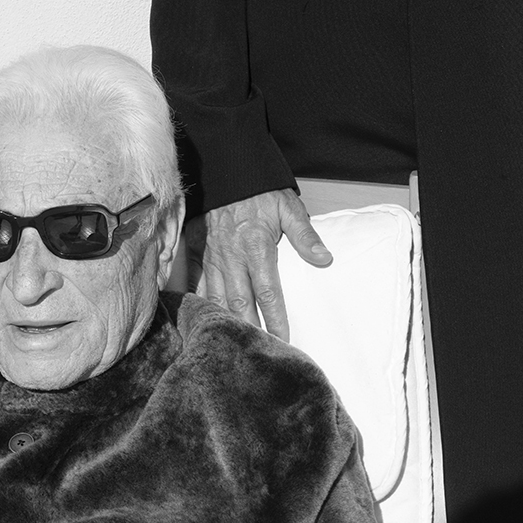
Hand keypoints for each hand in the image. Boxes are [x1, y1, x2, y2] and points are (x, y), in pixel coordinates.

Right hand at [185, 189, 332, 341]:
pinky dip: (200, 304)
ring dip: (224, 322)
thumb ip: (306, 236)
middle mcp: (232, 256)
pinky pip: (197, 284)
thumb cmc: (260, 191)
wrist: (225, 170)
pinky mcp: (198, 253)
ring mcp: (212, 257)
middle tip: (256, 353)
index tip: (283, 340)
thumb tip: (325, 260)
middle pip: (239, 302)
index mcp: (257, 247)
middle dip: (249, 330)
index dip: (276, 320)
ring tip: (230, 344)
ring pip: (216, 297)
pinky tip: (204, 322)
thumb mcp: (288, 208)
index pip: (268, 293)